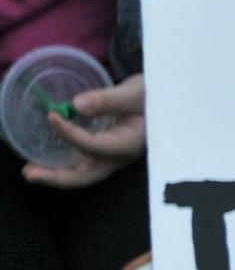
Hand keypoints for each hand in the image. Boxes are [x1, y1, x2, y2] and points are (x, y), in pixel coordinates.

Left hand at [23, 71, 145, 189]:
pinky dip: (64, 166)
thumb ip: (107, 99)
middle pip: (86, 175)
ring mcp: (113, 158)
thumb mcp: (134, 92)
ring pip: (83, 174)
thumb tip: (75, 105)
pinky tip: (46, 160)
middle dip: (57, 177)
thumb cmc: (154, 94)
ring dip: (56, 175)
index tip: (52, 116)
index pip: (94, 146)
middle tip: (30, 172)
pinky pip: (84, 165)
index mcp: (130, 144)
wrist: (168, 100)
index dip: (70, 134)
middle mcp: (120, 157)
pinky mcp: (107, 153)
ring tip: (31, 171)